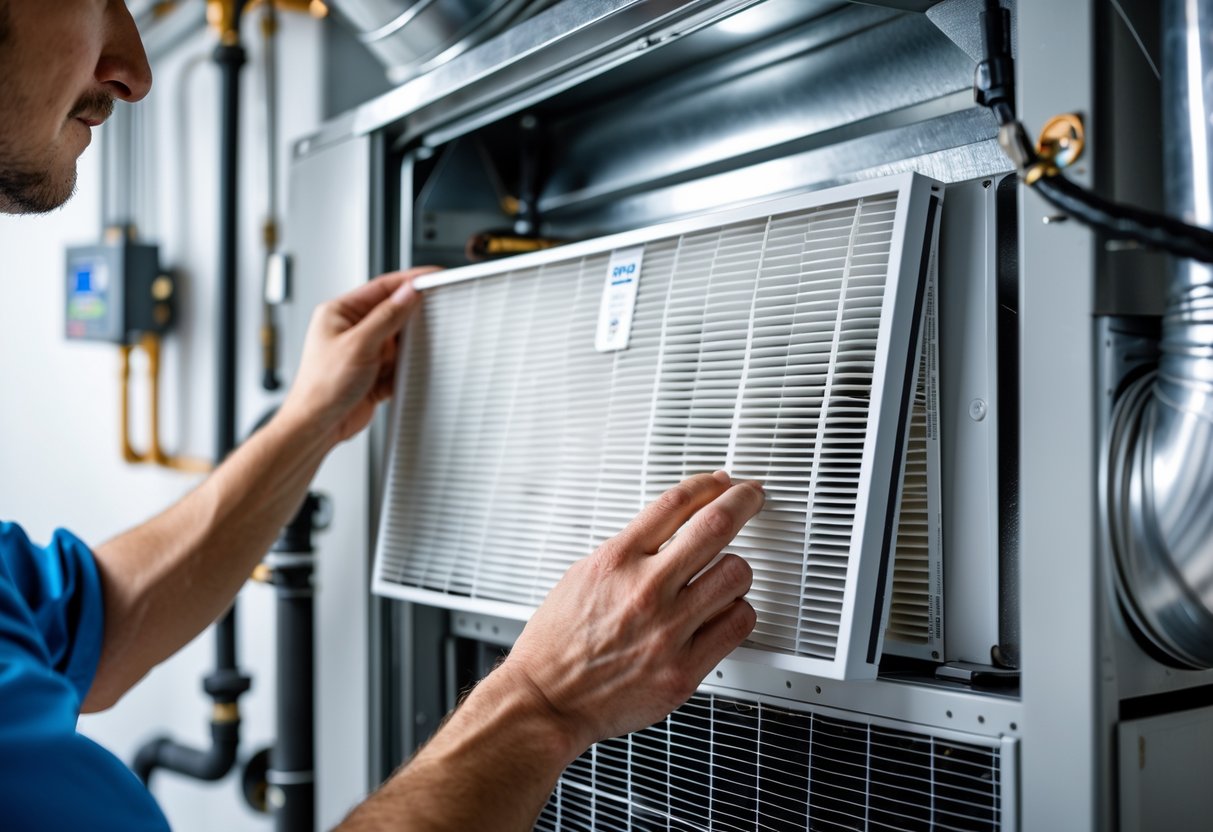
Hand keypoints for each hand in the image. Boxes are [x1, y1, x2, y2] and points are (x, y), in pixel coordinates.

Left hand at [281, 268, 435, 444]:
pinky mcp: (375, 372)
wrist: (317, 427)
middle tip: (435, 314)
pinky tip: (404, 374)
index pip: (382, 287)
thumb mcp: (358, 345)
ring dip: (408, 349)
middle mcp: (352, 329)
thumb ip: (387, 317)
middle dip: (412, 318)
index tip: (432, 277)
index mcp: (340, 312)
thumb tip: (408, 294)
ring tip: (410, 354)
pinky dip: (407, 369)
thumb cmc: (321, 388)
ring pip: (400, 340)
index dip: (410, 281)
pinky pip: (400, 363)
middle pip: (394, 312)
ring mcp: (364, 351)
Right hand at [496, 471, 762, 761]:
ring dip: (737, 569)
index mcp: (616, 561)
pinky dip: (737, 612)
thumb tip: (672, 525)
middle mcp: (645, 591)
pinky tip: (723, 613)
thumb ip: (629, 550)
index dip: (708, 483)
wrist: (547, 700)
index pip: (676, 503)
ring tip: (726, 575)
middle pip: (716, 526)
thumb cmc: (559, 642)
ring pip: (737, 575)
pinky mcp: (684, 669)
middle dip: (744, 501)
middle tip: (751, 498)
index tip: (722, 482)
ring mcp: (668, 630)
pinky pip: (738, 624)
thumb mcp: (583, 575)